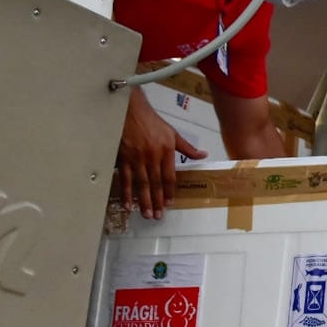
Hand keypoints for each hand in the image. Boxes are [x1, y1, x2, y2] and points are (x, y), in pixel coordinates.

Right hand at [118, 86, 206, 218]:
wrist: (131, 110)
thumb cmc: (152, 121)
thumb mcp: (173, 133)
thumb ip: (187, 148)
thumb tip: (203, 155)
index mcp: (166, 151)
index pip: (169, 176)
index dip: (169, 191)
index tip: (169, 203)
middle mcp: (152, 156)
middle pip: (156, 183)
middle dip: (157, 201)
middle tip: (157, 216)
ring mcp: (137, 158)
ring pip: (142, 184)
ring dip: (144, 201)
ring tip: (146, 214)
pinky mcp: (123, 158)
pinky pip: (125, 178)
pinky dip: (126, 192)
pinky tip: (129, 204)